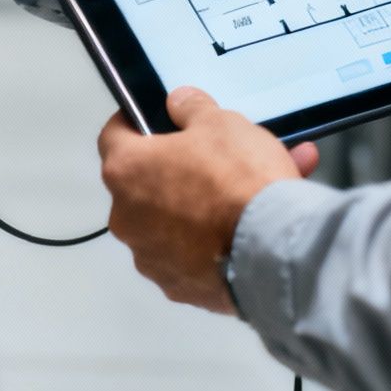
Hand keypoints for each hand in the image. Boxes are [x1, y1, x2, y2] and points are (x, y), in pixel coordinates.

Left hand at [96, 87, 321, 313]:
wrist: (276, 252)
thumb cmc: (240, 183)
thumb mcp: (221, 123)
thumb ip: (192, 109)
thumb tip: (178, 103)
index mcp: (125, 170)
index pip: (115, 135)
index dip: (136, 123)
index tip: (155, 120)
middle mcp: (126, 217)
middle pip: (147, 182)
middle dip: (181, 169)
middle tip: (217, 160)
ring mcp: (150, 256)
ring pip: (173, 221)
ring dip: (202, 207)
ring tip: (251, 194)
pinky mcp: (179, 286)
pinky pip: (192, 256)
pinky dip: (214, 243)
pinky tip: (249, 228)